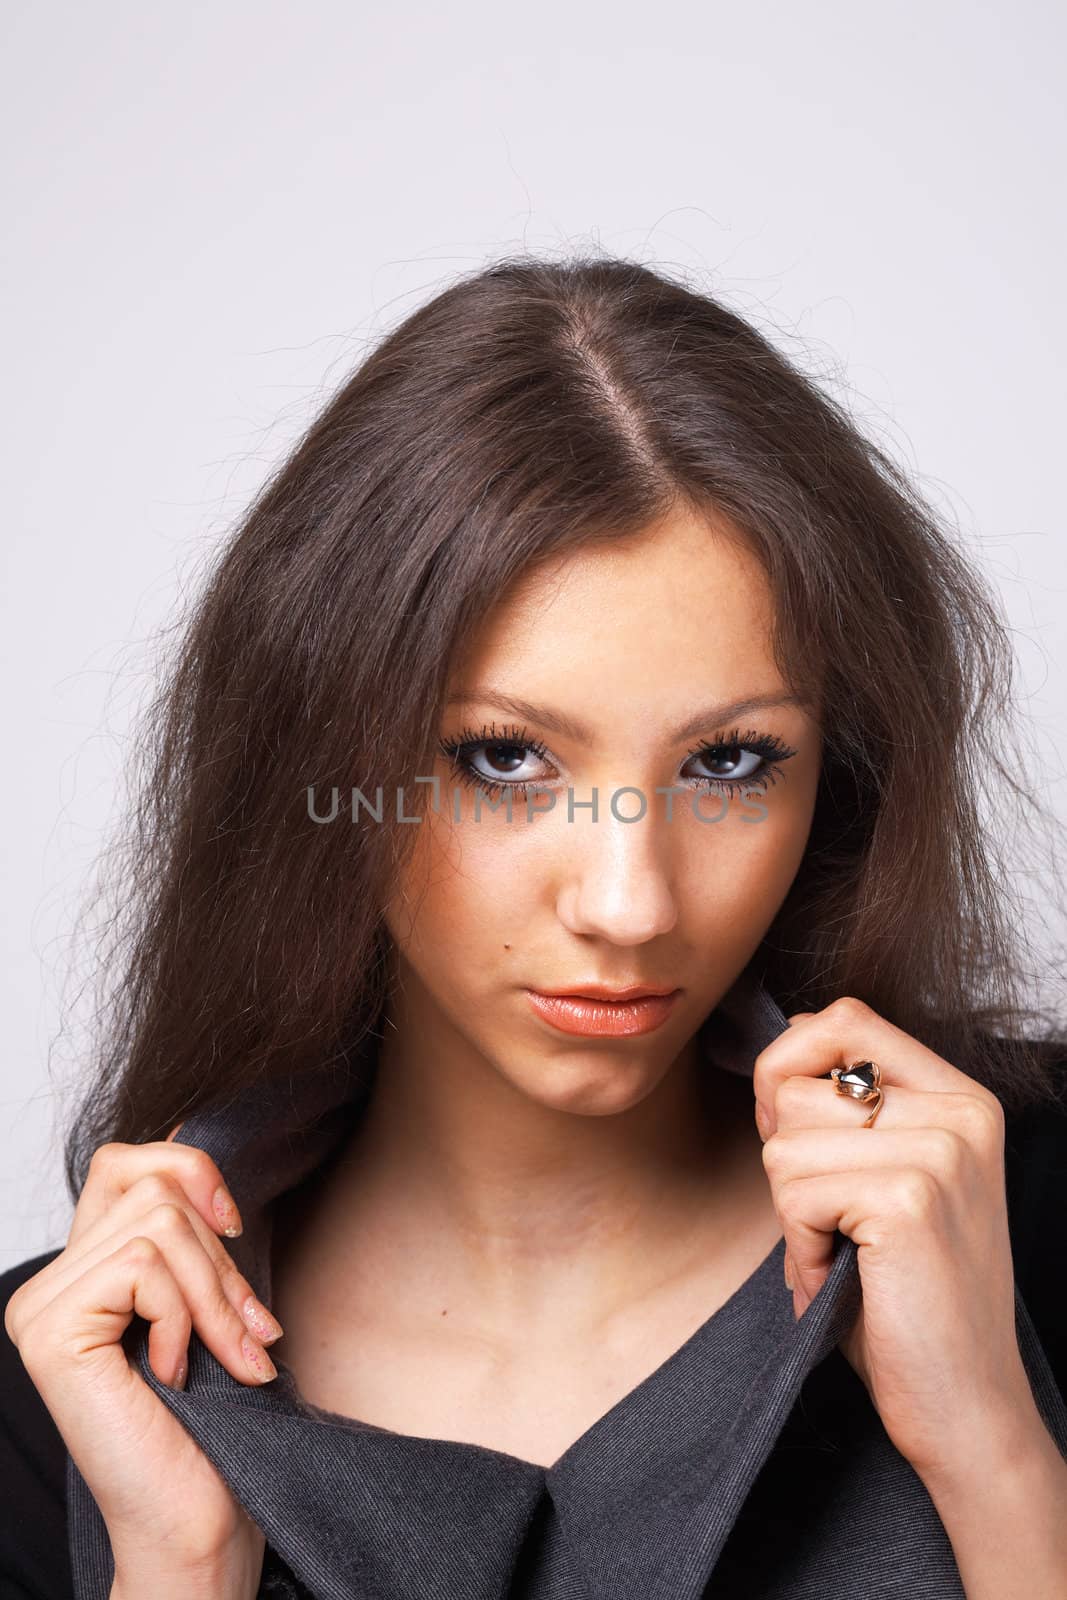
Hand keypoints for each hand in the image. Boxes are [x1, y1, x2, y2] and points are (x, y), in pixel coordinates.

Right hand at [3, 1122, 281, 1585]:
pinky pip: (141, 1264)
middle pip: (153, 1190)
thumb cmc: (213, 1422)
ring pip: (155, 1224)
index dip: (189, 1172)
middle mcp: (48, 1285)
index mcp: (82, 1271)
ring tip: (230, 1357)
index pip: (123, 1162)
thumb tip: (193, 1139)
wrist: (199, 1518)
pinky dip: (183, 1315)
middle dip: (221, 1259)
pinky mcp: (51, 1332)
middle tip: (249, 1332)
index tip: (235, 1230)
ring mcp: (40, 1307)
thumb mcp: (208, 1299)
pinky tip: (176, 1374)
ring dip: (215, 1294)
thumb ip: (190, 1232)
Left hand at [753, 996, 1039, 1481]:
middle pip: (796, 1082)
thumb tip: (780, 1045)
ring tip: (844, 1254)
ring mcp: (939, 1150)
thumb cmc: (909, 1297)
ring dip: (792, 1212)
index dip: (791, 1068)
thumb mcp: (889, 1177)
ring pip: (784, 1137)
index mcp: (959, 1096)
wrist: (968, 1406)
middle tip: (835, 1222)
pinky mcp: (908, 1199)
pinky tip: (843, 1277)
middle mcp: (960, 1111)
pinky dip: (799, 1245)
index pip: (843, 1018)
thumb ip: (849, 1108)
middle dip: (788, 1159)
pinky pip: (791, 1190)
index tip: (801, 1139)